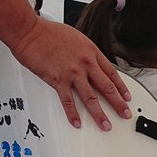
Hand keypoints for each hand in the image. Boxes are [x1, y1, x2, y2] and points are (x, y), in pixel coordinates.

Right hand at [9, 18, 131, 129]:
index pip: (112, 73)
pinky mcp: (58, 80)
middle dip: (118, 104)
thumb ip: (84, 52)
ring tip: (106, 125)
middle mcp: (85, 63)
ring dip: (99, 114)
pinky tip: (77, 122)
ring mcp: (73, 73)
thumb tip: (88, 61)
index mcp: (91, 52)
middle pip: (107, 88)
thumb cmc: (48, 32)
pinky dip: (73, 114)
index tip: (127, 97)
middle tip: (125, 114)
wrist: (29, 31)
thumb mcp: (75, 38)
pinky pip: (68, 101)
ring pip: (91, 98)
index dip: (121, 87)